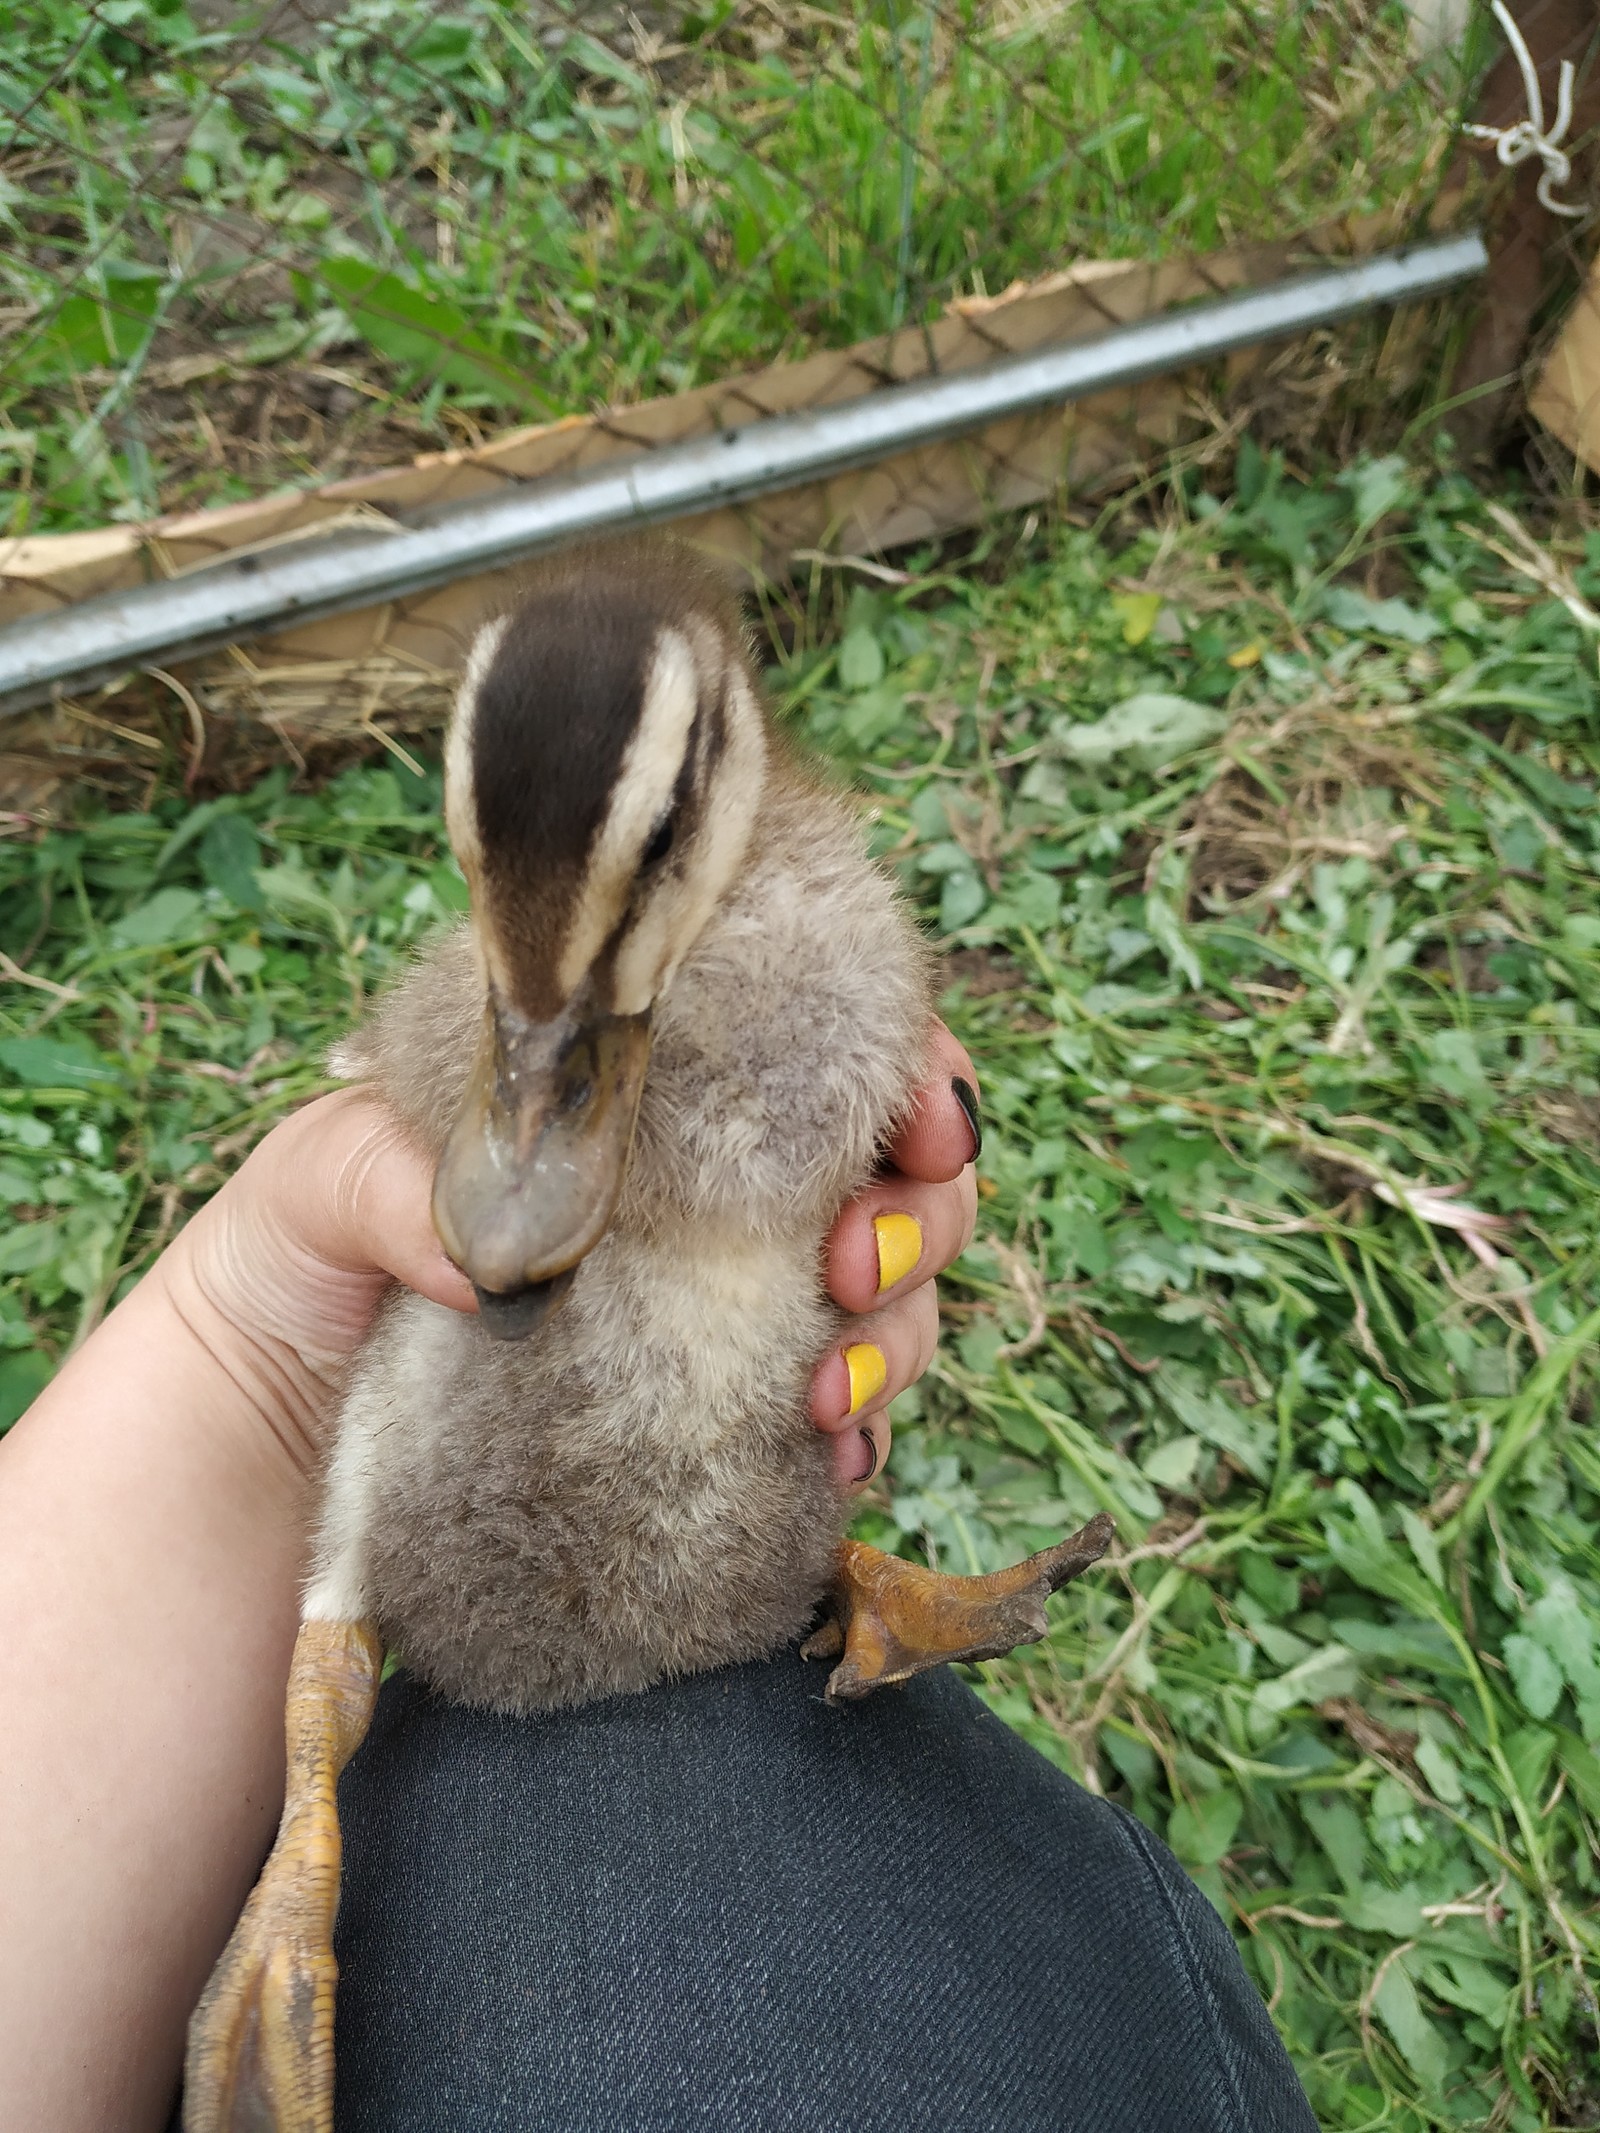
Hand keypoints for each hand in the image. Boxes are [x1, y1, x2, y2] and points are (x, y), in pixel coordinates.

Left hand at [160, 1023, 978, 1489]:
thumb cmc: (289, 1272)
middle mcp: (700, 1194)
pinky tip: (830, 1453)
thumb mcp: (315, 1183)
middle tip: (852, 1260)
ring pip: (893, 1296)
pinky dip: (863, 1432)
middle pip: (890, 1171)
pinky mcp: (716, 1425)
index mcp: (640, 1093)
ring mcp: (718, 1311)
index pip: (817, 1044)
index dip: (905, 1069)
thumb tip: (500, 1249)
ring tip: (828, 1389)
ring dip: (902, 1333)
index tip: (919, 1120)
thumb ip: (386, 1177)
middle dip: (920, 1208)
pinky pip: (843, 1421)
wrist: (258, 1447)